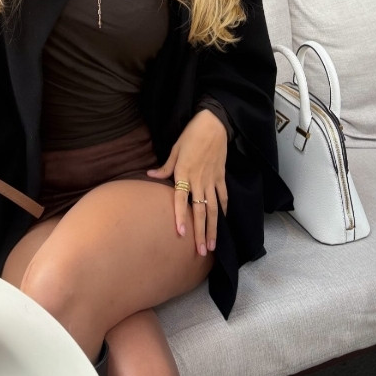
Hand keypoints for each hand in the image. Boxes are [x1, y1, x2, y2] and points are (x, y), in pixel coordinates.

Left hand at [147, 110, 227, 254]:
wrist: (213, 124)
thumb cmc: (191, 135)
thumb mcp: (175, 148)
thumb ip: (165, 167)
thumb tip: (150, 175)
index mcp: (184, 173)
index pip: (181, 199)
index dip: (180, 217)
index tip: (180, 234)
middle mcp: (199, 180)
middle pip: (200, 211)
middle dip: (200, 232)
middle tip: (201, 251)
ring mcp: (212, 180)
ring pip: (214, 209)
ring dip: (213, 228)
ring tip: (213, 245)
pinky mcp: (221, 176)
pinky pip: (223, 196)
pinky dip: (224, 209)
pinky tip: (223, 222)